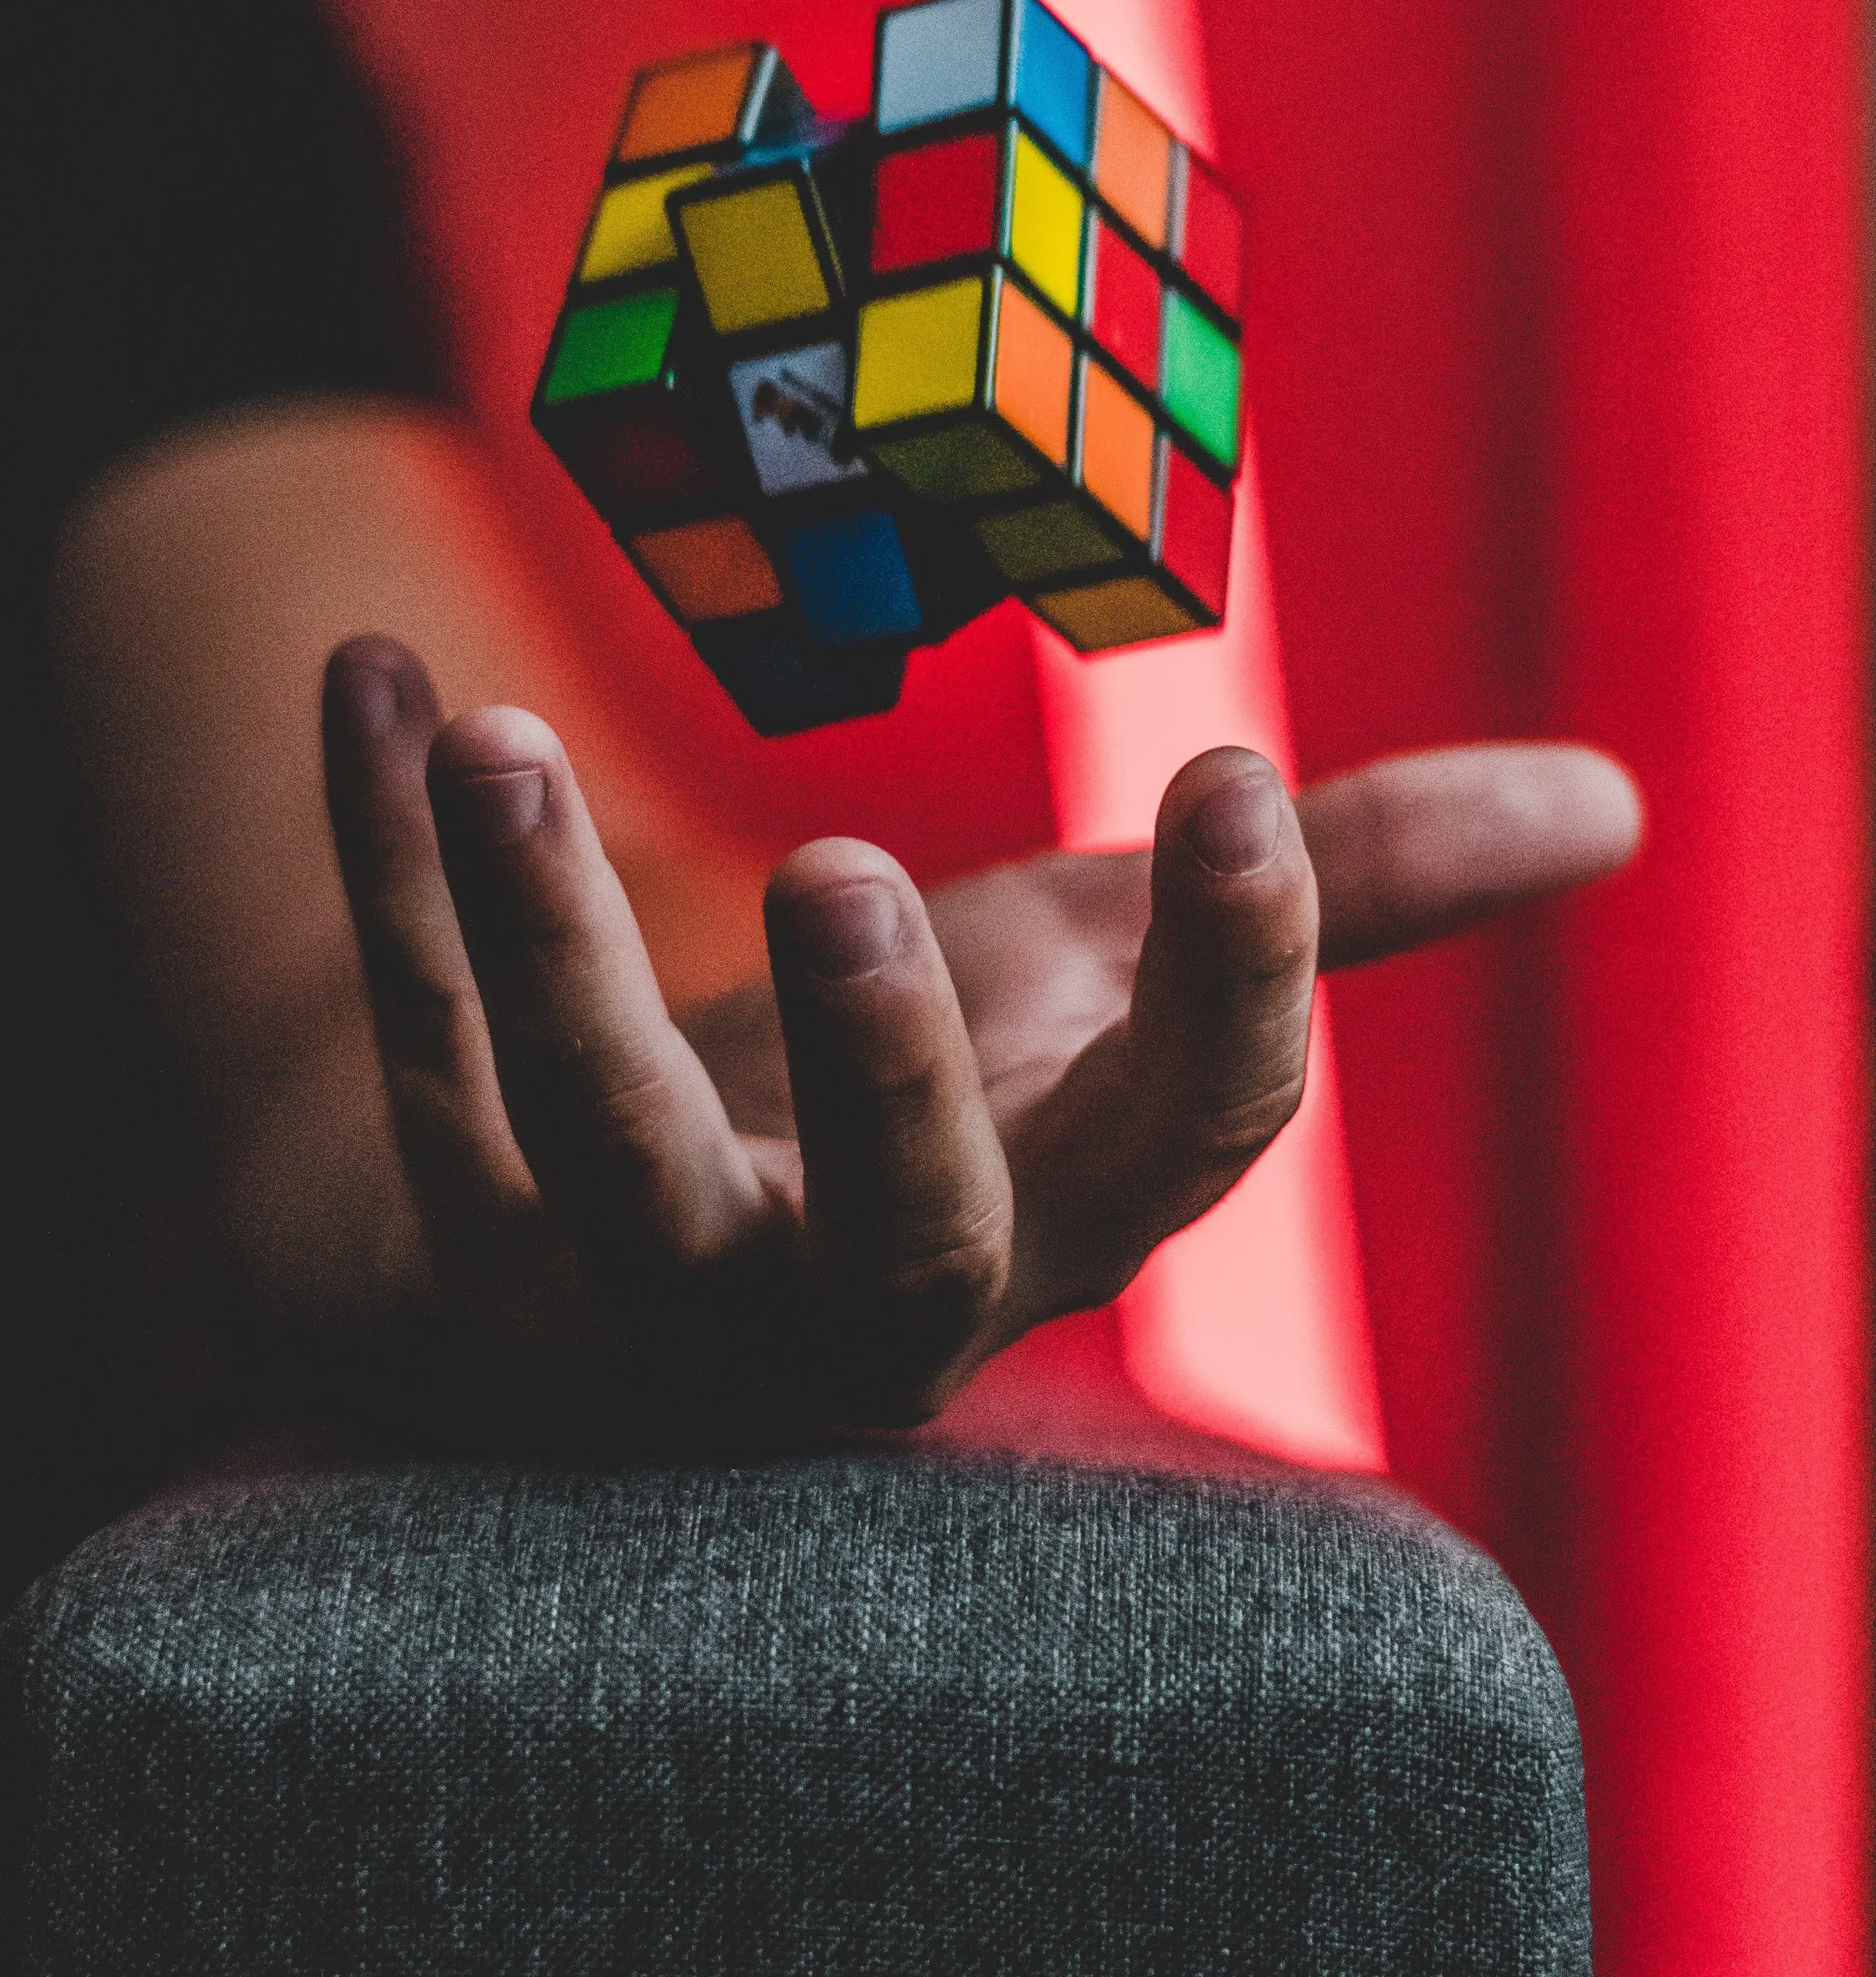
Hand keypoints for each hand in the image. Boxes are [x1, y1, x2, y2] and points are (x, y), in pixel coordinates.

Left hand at [322, 637, 1639, 1447]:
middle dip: (882, 1076)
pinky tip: (368, 674)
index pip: (1183, 1150)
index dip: (1235, 984)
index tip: (1237, 779)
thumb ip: (1331, 897)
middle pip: (890, 1249)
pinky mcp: (455, 1234)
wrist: (626, 1227)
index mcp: (1045, 1224)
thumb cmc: (913, 1090)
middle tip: (852, 872)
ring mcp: (633, 1293)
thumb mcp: (1105, 981)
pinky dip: (376, 868)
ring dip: (541, 946)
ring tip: (499, 737)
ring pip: (588, 1158)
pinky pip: (412, 1054)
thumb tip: (1607, 804)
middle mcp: (851, 1302)